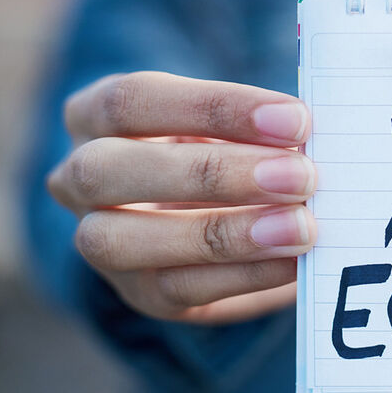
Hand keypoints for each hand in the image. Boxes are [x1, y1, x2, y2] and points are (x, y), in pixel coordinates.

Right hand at [47, 72, 314, 323]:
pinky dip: (242, 275)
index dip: (214, 107)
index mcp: (95, 115)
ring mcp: (97, 241)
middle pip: (111, 169)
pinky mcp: (138, 293)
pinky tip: (293, 262)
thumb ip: (261, 126)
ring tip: (299, 227)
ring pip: (124, 240)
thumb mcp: (231, 126)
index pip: (134, 99)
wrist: (210, 221)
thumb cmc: (225, 150)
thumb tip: (312, 133)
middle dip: (214, 173)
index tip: (293, 118)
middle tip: (300, 175)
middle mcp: (79, 176)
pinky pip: (176, 288)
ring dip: (224, 233)